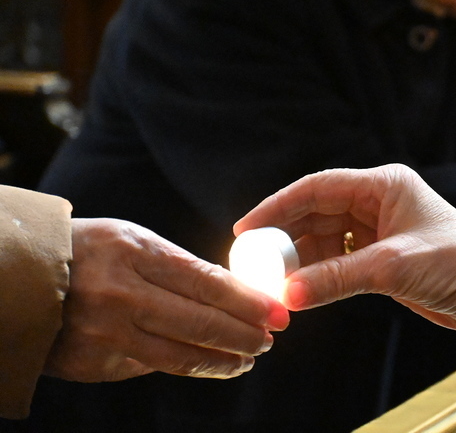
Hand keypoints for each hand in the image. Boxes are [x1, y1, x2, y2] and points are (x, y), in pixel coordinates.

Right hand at [45, 219, 288, 382]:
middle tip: (270, 339)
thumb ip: (178, 265)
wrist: (15, 280)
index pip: (207, 282)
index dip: (249, 301)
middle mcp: (120, 296)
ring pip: (181, 356)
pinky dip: (184, 362)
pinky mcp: (94, 364)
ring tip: (247, 359)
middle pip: (201, 323)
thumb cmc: (87, 252)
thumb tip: (234, 292)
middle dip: (245, 334)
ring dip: (223, 361)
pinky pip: (152, 365)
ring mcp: (106, 334)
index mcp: (134, 254)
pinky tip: (206, 361)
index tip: (277, 312)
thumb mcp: (131, 241)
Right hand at [235, 164, 455, 331]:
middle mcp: (378, 202)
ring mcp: (379, 231)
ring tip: (270, 281)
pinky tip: (299, 291)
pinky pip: (338, 263)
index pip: (317, 188)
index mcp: (383, 185)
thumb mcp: (393, 267)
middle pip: (315, 214)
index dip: (277, 206)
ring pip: (324, 241)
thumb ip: (337, 278)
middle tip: (252, 262)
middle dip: (283, 238)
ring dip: (299, 260)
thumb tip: (287, 292)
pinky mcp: (382, 259)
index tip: (246, 229)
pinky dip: (318, 276)